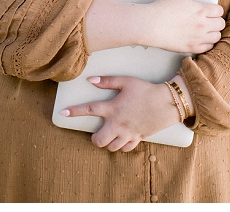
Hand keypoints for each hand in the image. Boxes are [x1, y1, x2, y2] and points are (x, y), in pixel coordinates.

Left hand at [60, 75, 178, 151]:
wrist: (167, 103)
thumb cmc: (146, 90)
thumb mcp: (127, 81)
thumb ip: (108, 81)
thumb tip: (91, 80)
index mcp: (113, 108)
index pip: (89, 110)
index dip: (74, 112)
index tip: (62, 113)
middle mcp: (118, 123)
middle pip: (98, 140)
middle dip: (95, 139)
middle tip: (97, 133)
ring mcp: (128, 133)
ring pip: (111, 147)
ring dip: (108, 143)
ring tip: (110, 136)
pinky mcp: (137, 138)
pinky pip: (125, 149)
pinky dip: (121, 146)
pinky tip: (122, 139)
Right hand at [140, 0, 225, 52]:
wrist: (150, 25)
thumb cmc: (161, 9)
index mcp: (200, 10)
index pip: (219, 11)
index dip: (215, 10)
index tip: (210, 11)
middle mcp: (202, 24)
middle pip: (221, 24)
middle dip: (216, 21)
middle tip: (209, 20)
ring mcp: (198, 37)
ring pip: (217, 37)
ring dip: (213, 33)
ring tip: (206, 30)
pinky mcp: (192, 47)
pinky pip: (208, 48)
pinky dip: (207, 44)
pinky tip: (201, 39)